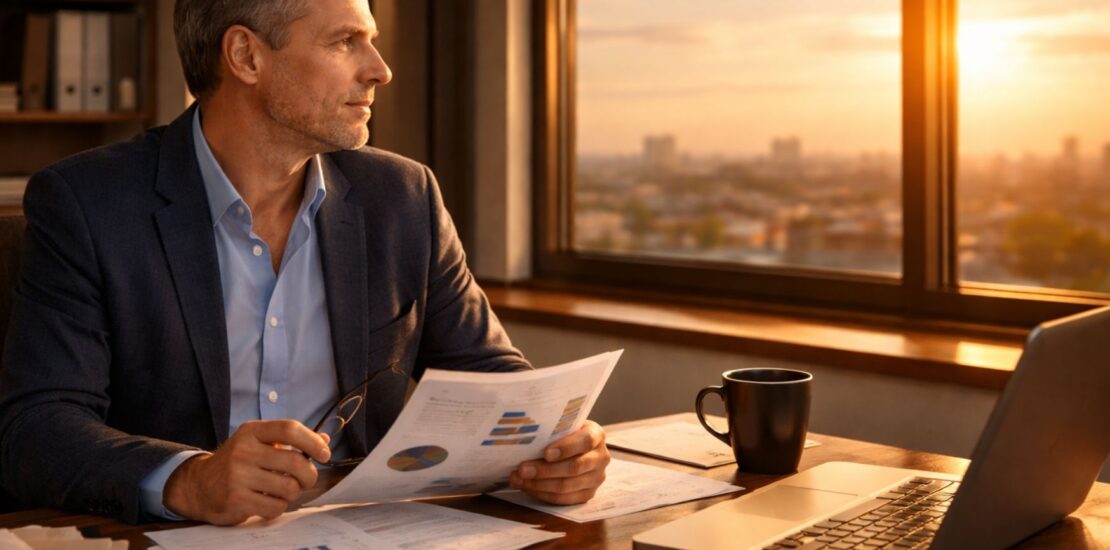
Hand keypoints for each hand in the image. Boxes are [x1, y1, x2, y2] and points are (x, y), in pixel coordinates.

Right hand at [163, 419, 330, 524]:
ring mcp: (238, 476)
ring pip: (289, 487)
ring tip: (283, 490)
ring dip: (293, 492)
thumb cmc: (238, 462)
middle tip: (307, 479)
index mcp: (251, 432)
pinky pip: (276, 507)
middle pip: (295, 462)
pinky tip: (268, 501)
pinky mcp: (236, 499)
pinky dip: (278, 507)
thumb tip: (325, 441)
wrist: (199, 486)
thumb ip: (291, 441)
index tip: (324, 454)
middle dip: (309, 475)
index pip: (289, 429)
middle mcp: (243, 450)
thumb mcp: (259, 443)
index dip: (313, 442)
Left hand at [510, 420, 609, 504]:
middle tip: (522, 469)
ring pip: (566, 486)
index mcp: (597, 434)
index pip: (585, 441)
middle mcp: (601, 457)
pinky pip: (563, 499)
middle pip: (574, 467)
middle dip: (545, 470)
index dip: (566, 448)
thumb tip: (524, 436)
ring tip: (518, 479)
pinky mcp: (588, 494)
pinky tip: (527, 487)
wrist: (576, 447)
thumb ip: (552, 430)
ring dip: (538, 484)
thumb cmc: (565, 434)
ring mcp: (596, 478)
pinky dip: (542, 494)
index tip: (546, 453)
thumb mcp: (563, 426)